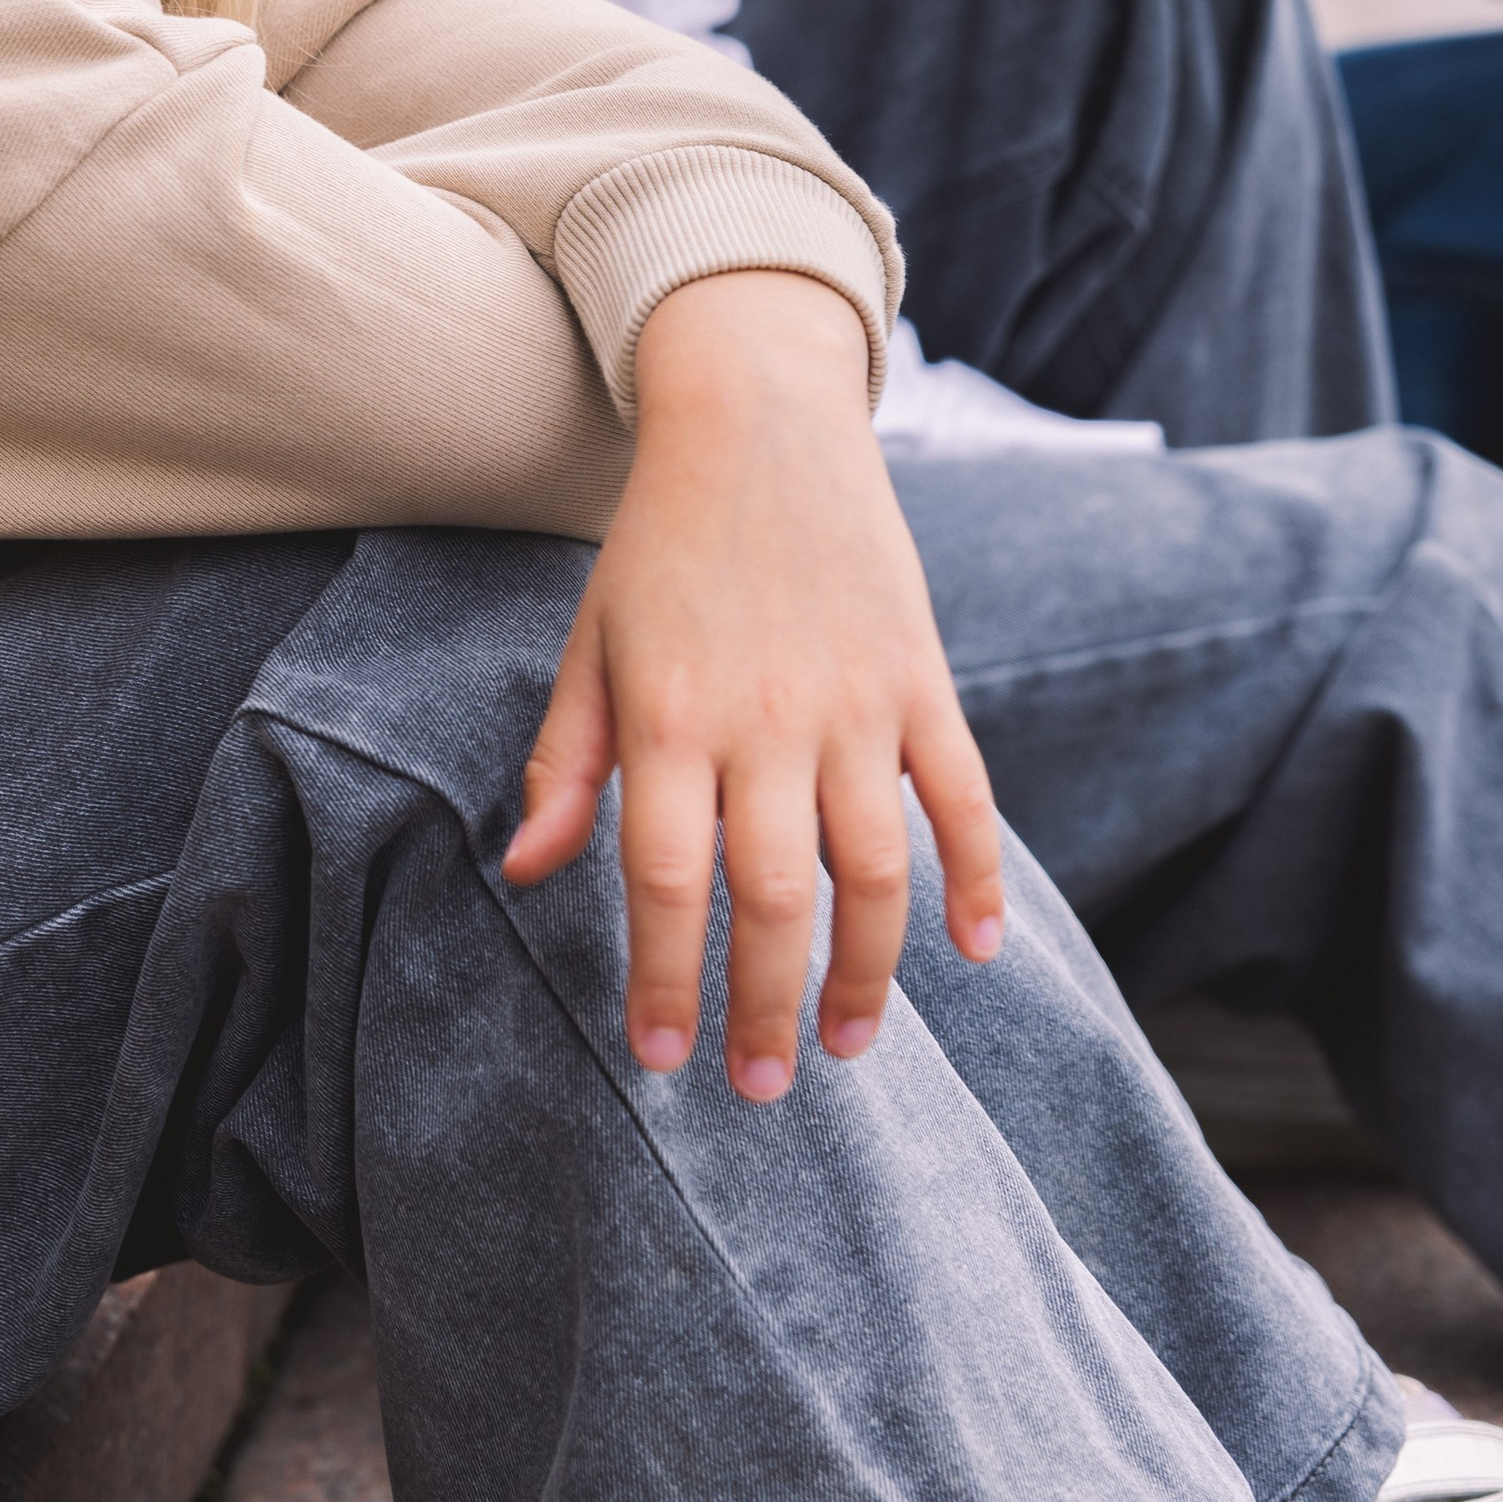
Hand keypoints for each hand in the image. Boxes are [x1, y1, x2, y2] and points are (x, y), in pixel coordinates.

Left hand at [501, 272, 1004, 1097]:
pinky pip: (962, 799)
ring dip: (867, 972)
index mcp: (670, 716)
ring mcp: (854, 702)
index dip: (663, 980)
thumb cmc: (660, 543)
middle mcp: (765, 721)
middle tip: (761, 1084)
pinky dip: (975, 881)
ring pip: (875, 871)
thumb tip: (526, 874)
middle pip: (774, 898)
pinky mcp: (920, 679)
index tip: (662, 1058)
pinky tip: (970, 954)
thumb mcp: (592, 644)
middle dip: (767, 1007)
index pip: (666, 882)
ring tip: (847, 1044)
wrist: (757, 417)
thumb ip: (564, 762)